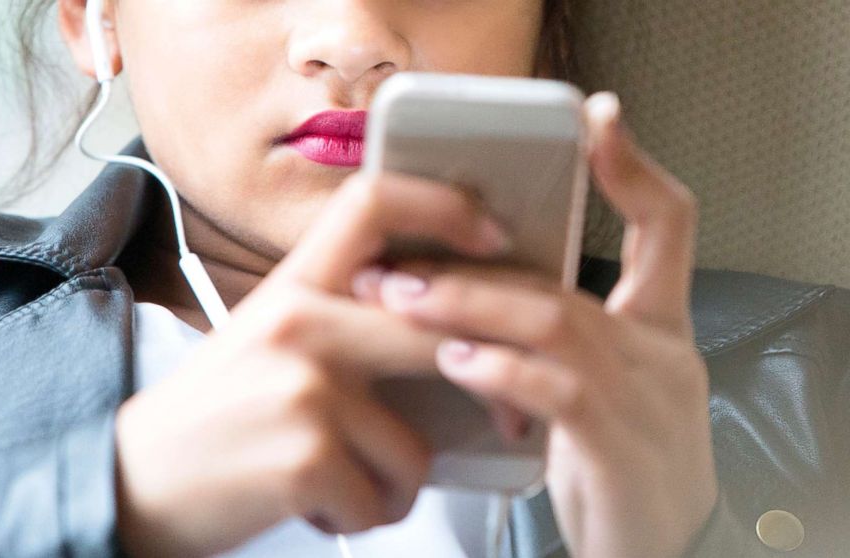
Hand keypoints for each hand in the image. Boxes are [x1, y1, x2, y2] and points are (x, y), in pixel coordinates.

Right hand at [111, 167, 513, 556]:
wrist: (129, 482)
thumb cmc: (213, 417)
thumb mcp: (266, 339)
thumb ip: (340, 317)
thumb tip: (438, 323)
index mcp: (291, 286)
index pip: (372, 203)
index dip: (444, 207)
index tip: (492, 238)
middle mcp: (299, 321)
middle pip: (431, 329)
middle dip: (490, 382)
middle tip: (505, 415)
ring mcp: (304, 386)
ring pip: (416, 445)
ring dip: (393, 482)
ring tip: (344, 481)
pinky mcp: (306, 454)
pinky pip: (386, 497)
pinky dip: (364, 515)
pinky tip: (316, 504)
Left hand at [354, 92, 717, 557]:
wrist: (657, 557)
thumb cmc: (614, 472)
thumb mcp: (594, 396)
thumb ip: (552, 345)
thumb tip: (464, 306)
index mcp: (659, 333)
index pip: (667, 228)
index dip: (633, 169)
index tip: (595, 119)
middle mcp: (664, 355)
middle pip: (567, 283)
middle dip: (473, 269)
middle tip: (396, 264)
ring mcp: (650, 401)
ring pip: (554, 323)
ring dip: (468, 307)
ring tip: (401, 300)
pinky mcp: (624, 450)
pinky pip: (559, 391)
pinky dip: (500, 370)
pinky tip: (454, 361)